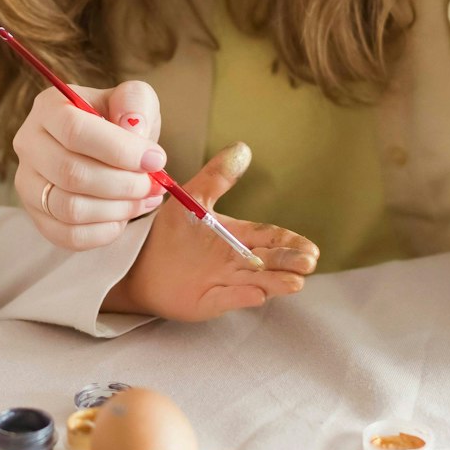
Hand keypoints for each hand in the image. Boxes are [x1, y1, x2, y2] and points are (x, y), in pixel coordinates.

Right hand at [12, 79, 168, 249]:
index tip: (155, 160)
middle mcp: (29, 144)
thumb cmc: (119, 121)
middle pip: (71, 173)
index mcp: (49, 106)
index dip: (118, 149)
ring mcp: (28, 183)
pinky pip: (69, 235)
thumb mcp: (134, 99)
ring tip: (143, 200)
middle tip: (153, 184)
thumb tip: (133, 129)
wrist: (106, 149)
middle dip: (123, 183)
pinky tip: (124, 217)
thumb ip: (135, 102)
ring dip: (117, 209)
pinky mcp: (37, 216)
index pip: (74, 130)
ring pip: (69, 208)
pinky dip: (104, 231)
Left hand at [104, 143, 320, 320]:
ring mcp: (227, 282)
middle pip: (271, 261)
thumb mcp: (193, 198)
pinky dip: (242, 297)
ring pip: (257, 282)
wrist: (139, 262)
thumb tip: (242, 148)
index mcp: (238, 236)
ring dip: (275, 282)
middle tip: (308, 262)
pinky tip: (256, 294)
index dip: (291, 242)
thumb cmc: (170, 232)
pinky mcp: (209, 301)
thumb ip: (217, 176)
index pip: (271, 237)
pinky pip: (228, 299)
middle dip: (290, 262)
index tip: (310, 248)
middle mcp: (238, 260)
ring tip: (294, 282)